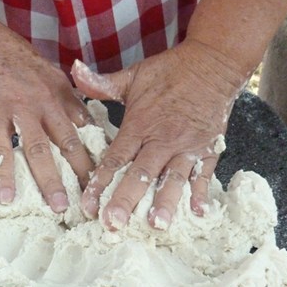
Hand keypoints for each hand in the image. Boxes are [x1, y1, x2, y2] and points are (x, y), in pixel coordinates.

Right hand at [0, 13, 92, 209]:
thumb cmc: (5, 55)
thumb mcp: (45, 70)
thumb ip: (62, 96)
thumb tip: (80, 121)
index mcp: (60, 92)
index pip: (86, 127)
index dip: (97, 153)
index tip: (105, 176)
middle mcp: (45, 101)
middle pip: (69, 143)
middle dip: (82, 175)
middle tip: (90, 201)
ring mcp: (19, 108)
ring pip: (40, 151)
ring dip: (51, 182)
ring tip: (58, 207)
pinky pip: (1, 150)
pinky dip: (4, 175)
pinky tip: (6, 196)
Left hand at [72, 40, 246, 229]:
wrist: (214, 62)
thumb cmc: (170, 71)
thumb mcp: (133, 75)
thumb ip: (102, 83)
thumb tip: (73, 71)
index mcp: (140, 124)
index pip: (116, 158)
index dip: (100, 182)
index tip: (87, 205)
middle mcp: (162, 139)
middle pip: (141, 174)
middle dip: (126, 200)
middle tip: (114, 223)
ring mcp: (187, 146)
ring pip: (173, 178)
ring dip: (165, 202)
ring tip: (156, 224)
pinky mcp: (209, 149)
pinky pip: (204, 174)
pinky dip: (201, 193)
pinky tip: (197, 213)